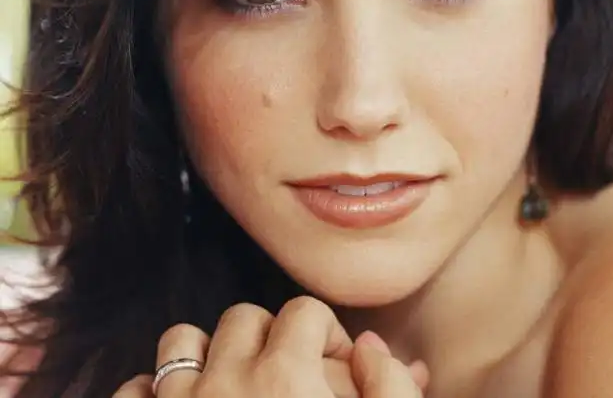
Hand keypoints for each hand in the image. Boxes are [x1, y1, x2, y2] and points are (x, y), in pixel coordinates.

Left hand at [113, 296, 426, 397]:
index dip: (327, 331)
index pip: (304, 311)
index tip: (335, 364)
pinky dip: (152, 393)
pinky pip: (133, 390)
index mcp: (287, 378)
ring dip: (206, 353)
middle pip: (244, 318)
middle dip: (270, 337)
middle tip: (287, 377)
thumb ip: (391, 387)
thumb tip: (370, 344)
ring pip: (181, 340)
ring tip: (230, 386)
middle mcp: (226, 382)